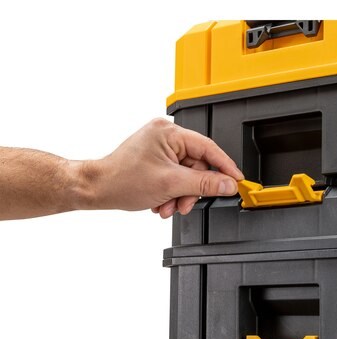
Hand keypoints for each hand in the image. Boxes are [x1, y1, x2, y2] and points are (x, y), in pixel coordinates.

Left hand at [86, 118, 243, 217]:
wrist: (97, 189)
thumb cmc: (122, 180)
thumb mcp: (171, 184)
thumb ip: (204, 184)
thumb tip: (228, 184)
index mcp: (170, 132)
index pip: (208, 148)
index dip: (225, 167)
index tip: (237, 180)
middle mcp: (165, 135)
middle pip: (197, 165)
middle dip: (191, 190)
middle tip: (184, 204)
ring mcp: (160, 146)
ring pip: (187, 174)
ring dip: (180, 195)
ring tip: (168, 206)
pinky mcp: (156, 158)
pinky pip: (176, 176)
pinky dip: (172, 192)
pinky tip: (162, 201)